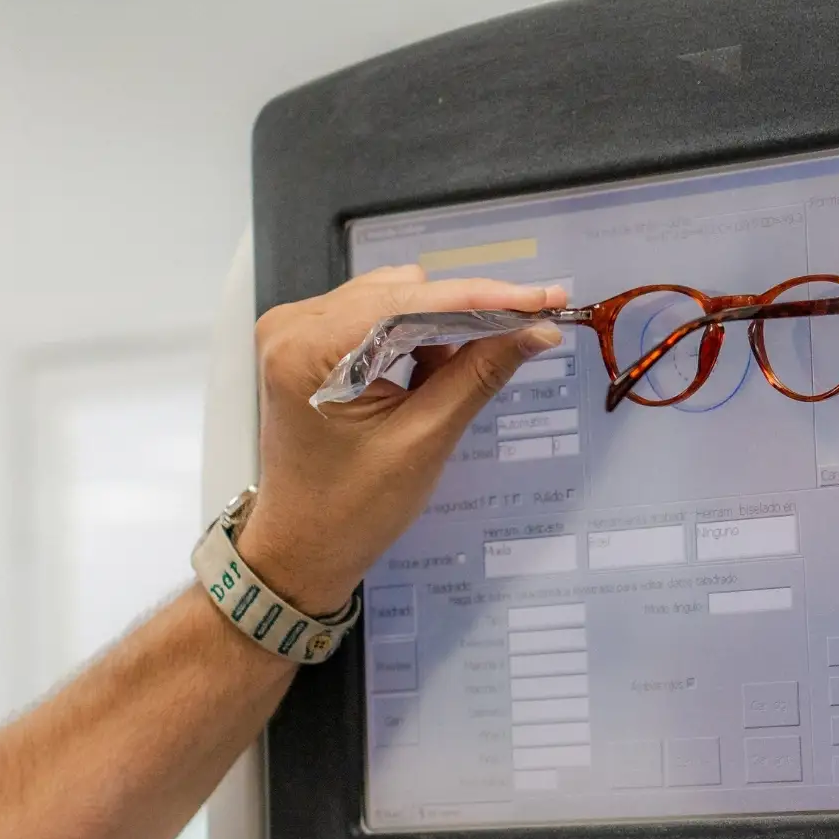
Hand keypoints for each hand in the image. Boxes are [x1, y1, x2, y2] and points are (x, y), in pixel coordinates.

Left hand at [237, 265, 563, 615]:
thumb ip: (479, 374)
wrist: (303, 547)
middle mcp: (294, 325)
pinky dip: (415, 338)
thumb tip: (536, 329)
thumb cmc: (353, 509)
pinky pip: (377, 316)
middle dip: (465, 314)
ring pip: (395, 298)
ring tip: (456, 378)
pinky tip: (431, 375)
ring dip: (440, 328)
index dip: (484, 297)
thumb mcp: (425, 439)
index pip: (412, 301)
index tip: (544, 298)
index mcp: (309, 349)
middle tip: (523, 334)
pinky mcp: (309, 342)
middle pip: (403, 291)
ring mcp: (298, 330)